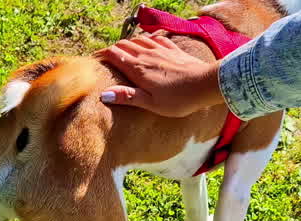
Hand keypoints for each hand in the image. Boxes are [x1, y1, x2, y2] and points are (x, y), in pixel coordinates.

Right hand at [96, 34, 224, 116]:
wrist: (206, 84)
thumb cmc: (179, 99)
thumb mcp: (151, 103)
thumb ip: (128, 97)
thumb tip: (104, 94)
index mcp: (138, 69)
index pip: (114, 55)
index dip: (102, 55)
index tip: (94, 60)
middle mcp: (147, 55)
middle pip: (124, 45)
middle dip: (113, 49)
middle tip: (107, 57)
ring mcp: (161, 50)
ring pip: (138, 39)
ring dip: (128, 43)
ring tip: (124, 50)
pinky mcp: (173, 49)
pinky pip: (155, 38)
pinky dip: (146, 38)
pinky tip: (147, 41)